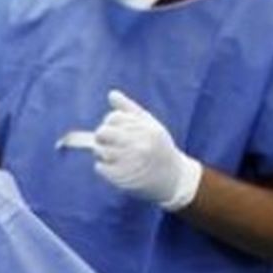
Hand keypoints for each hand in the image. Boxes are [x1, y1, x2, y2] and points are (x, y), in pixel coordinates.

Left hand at [91, 90, 202, 210]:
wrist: (173, 178)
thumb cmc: (159, 148)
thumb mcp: (150, 125)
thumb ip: (130, 109)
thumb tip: (111, 94)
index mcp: (147, 130)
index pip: (113, 118)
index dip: (110, 122)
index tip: (116, 129)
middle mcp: (140, 145)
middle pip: (103, 133)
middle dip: (101, 136)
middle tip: (107, 142)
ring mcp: (131, 163)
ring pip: (99, 150)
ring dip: (101, 153)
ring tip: (112, 156)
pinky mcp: (123, 178)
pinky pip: (99, 167)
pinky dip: (102, 167)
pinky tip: (113, 167)